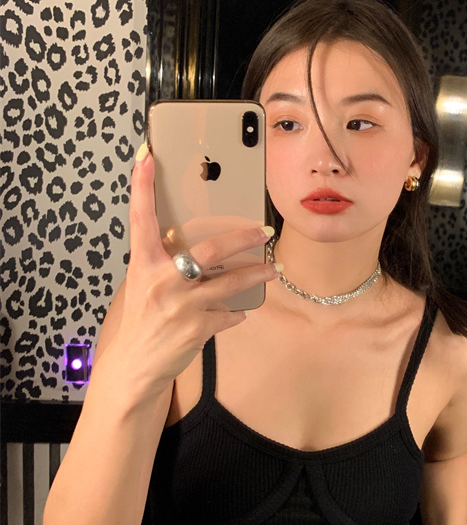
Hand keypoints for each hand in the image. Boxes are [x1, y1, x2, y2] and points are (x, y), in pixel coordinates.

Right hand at [102, 144, 279, 393]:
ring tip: (273, 269)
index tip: (147, 157)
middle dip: (242, 238)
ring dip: (256, 274)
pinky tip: (239, 311)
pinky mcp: (198, 329)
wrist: (135, 367)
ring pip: (231, 282)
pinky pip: (230, 314)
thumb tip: (191, 243)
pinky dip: (237, 312)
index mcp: (143, 266)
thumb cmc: (142, 322)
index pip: (141, 219)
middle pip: (210, 250)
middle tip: (264, 231)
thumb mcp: (143, 286)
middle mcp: (162, 282)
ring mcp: (182, 306)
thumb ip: (163, 264)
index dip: (143, 187)